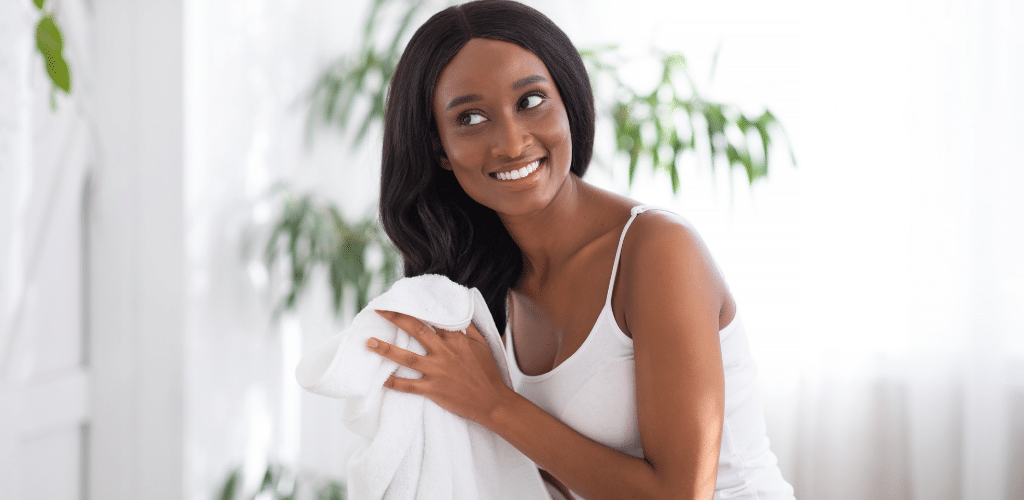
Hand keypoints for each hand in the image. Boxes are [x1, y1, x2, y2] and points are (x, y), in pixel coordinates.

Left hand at [366, 310, 512, 423]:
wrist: (492, 401)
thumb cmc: (488, 373)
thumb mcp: (483, 345)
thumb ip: (468, 328)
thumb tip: (459, 313)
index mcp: (456, 340)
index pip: (433, 319)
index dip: (417, 309)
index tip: (403, 302)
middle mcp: (444, 353)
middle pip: (416, 331)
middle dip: (397, 319)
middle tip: (379, 310)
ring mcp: (437, 372)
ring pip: (407, 358)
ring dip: (386, 349)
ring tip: (369, 342)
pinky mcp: (433, 390)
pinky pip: (409, 386)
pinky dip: (394, 383)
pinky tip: (380, 380)